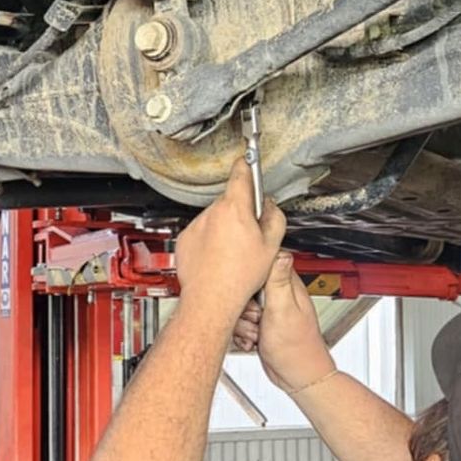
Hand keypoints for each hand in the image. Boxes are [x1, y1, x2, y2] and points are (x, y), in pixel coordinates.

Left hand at [173, 158, 286, 325]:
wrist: (211, 299)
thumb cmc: (239, 277)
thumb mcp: (271, 246)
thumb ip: (274, 218)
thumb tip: (269, 207)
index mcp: (234, 209)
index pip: (240, 174)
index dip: (247, 166)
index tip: (248, 161)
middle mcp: (212, 213)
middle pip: (230, 201)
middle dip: (240, 211)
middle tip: (250, 233)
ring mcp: (196, 226)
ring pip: (215, 218)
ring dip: (224, 227)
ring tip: (233, 251)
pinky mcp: (186, 239)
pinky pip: (201, 232)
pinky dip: (210, 240)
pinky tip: (218, 257)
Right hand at [233, 252, 334, 392]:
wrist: (298, 376)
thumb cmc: (295, 348)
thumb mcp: (283, 309)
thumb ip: (278, 280)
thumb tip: (279, 250)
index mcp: (286, 285)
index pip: (259, 265)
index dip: (248, 279)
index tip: (248, 294)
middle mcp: (278, 295)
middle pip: (244, 288)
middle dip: (242, 308)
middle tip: (255, 319)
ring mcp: (269, 310)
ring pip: (239, 307)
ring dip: (242, 325)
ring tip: (256, 333)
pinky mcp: (261, 324)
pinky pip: (240, 323)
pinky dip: (243, 335)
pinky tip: (253, 341)